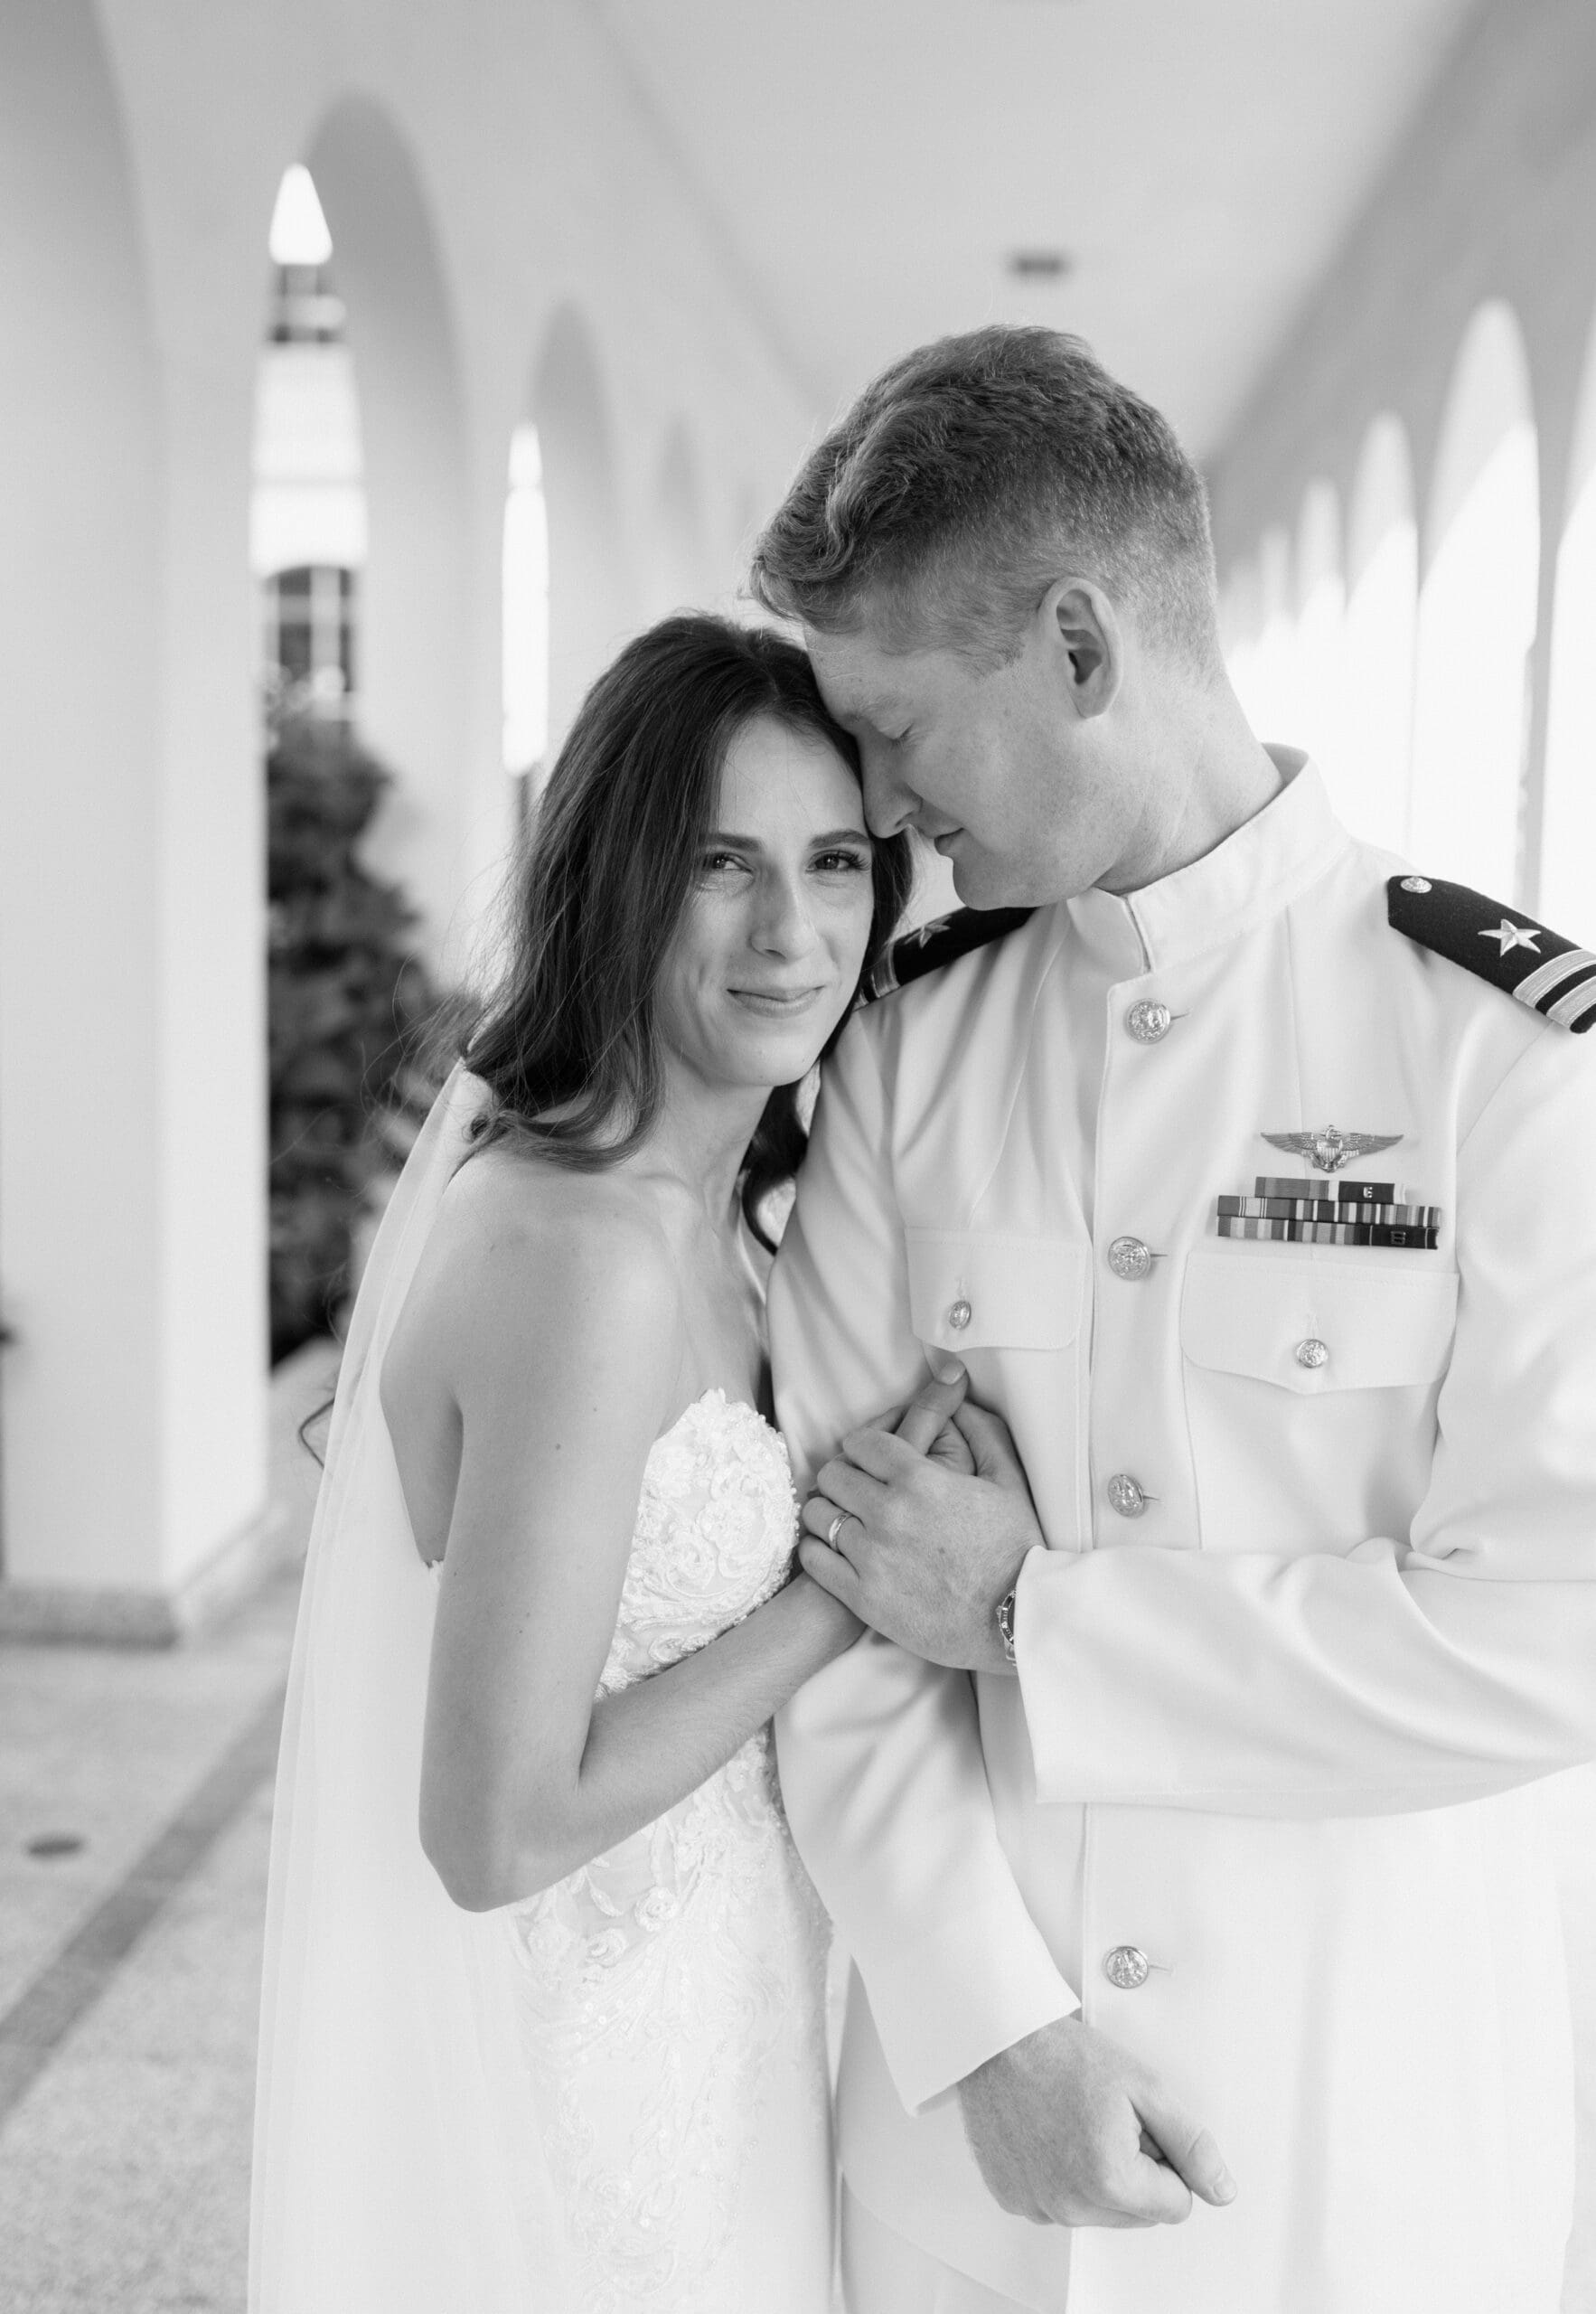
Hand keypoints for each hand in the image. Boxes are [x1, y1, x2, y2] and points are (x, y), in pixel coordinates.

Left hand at [798, 1366, 1042, 1669]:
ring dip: (828, 1511)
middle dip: (843, 1476)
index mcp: (920, 1479)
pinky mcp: (863, 1597)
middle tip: (856, 1488)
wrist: (1018, 1620)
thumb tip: (958, 1398)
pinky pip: (814, 1558)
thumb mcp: (1007, 1480)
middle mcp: (889, 1513)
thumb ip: (981, 1432)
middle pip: (832, 1475)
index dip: (863, 1447)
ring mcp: (872, 1557)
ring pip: (817, 1514)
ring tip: (845, 1518)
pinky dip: (817, 1548)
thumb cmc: (1017, 1549)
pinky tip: (834, 1549)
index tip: (870, 1459)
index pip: (860, 1443)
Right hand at [958, 2015, 1236, 2228]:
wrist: (999, 2039)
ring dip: (1098, 2177)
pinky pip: (1059, 2204)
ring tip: (1076, 2123)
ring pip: (1099, 2211)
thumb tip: (1221, 2191)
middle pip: (1137, 2214)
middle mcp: (1071, 2206)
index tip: (1139, 2125)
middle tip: (1107, 2119)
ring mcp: (1037, 2206)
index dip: (1166, 2160)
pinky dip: (1061, 2176)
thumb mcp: (1146, 2087)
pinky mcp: (1012, 2198)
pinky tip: (1050, 2134)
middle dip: (1134, 2172)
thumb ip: (1191, 2144)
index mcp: (1110, 2181)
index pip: (1176, 2205)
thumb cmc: (1065, 2055)